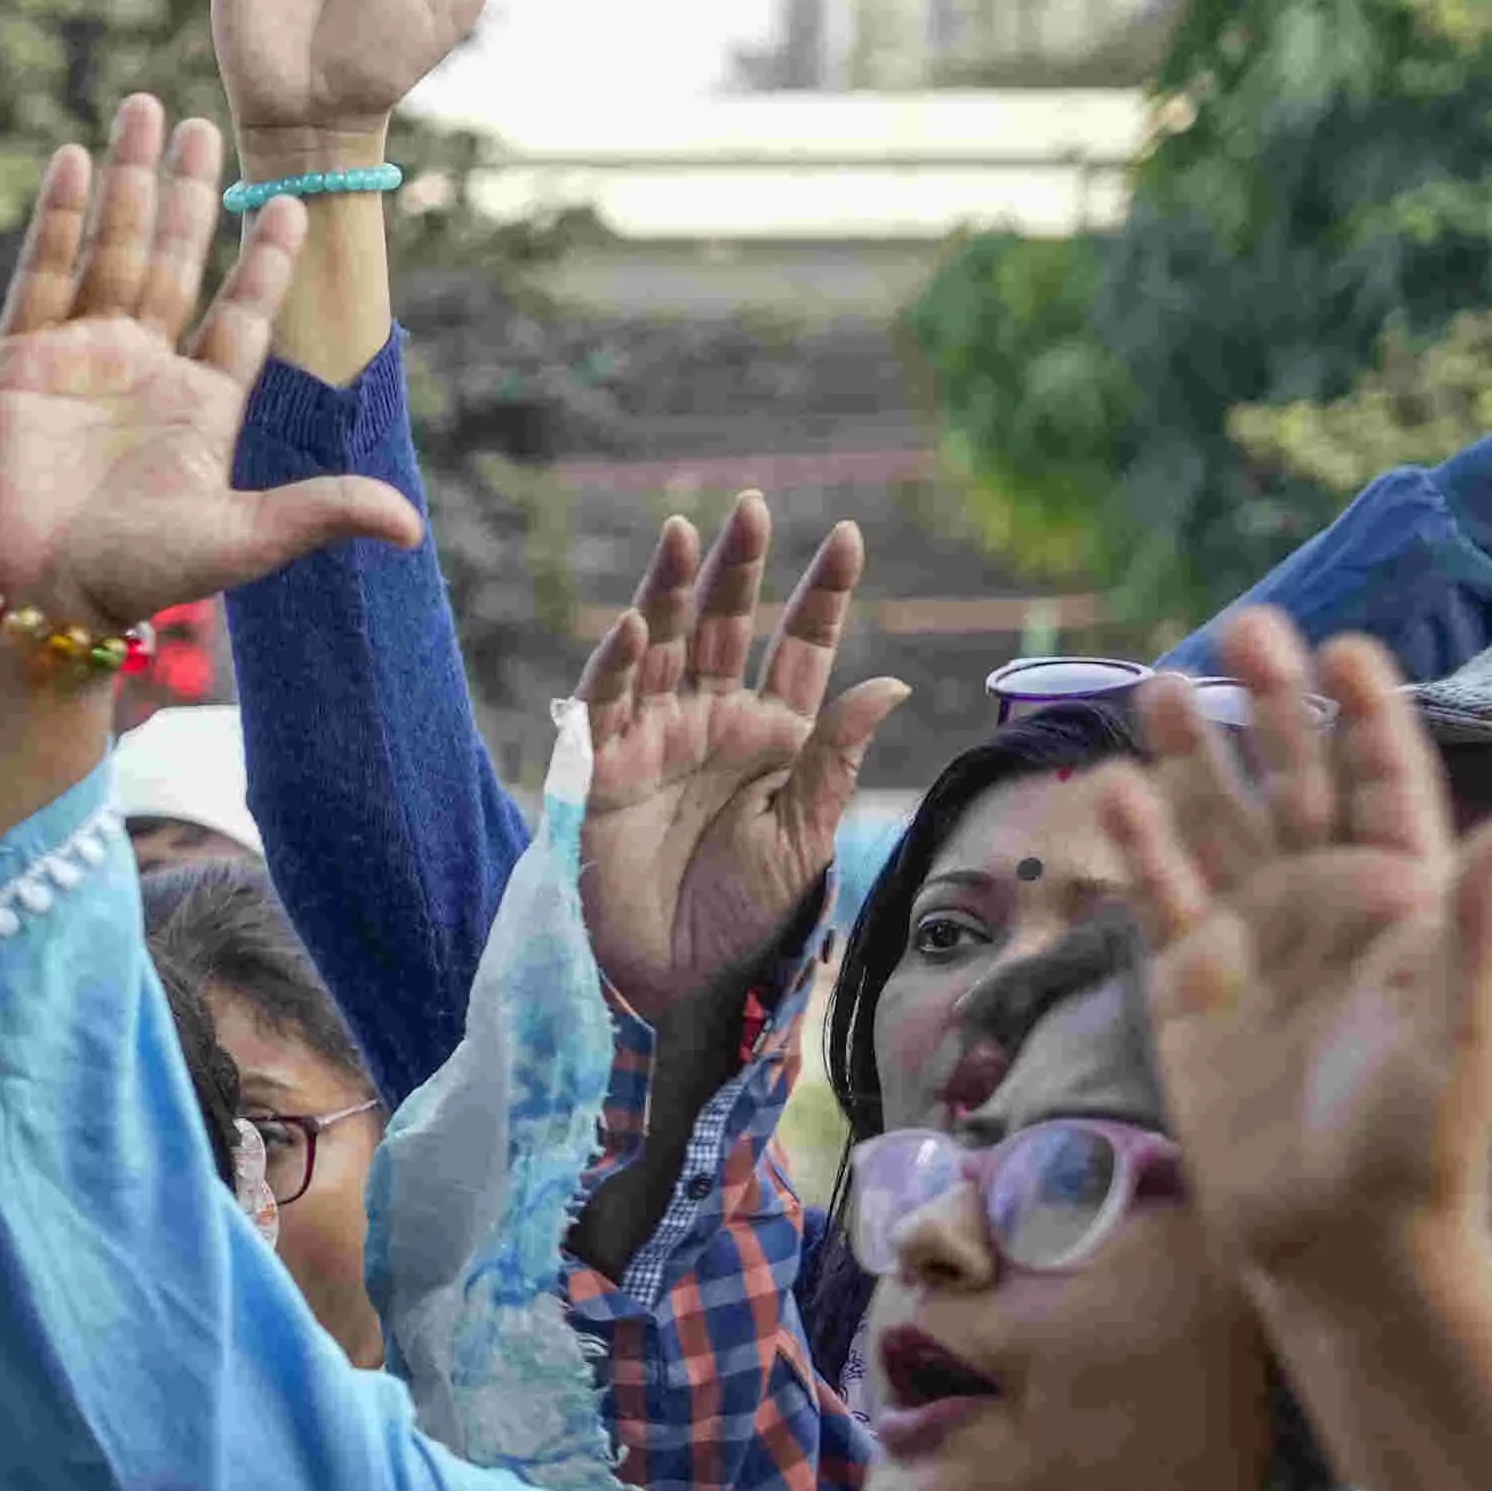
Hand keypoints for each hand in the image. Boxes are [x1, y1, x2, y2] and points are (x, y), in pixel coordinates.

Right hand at [0, 98, 420, 640]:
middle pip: (176, 260)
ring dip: (132, 179)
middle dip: (193, 190)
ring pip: (114, 249)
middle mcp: (145, 369)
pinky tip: (74, 161)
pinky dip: (59, 218)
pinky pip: (45, 274)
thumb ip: (318, 512)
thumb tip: (412, 528)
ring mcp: (82, 359)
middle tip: (210, 121)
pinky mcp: (21, 362)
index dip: (266, 259)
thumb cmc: (136, 577)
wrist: (36, 598)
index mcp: (202, 403)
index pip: (243, 313)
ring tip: (147, 108)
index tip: (294, 199)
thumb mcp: (240, 540)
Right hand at [570, 497, 909, 1018]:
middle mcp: (713, 724)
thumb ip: (834, 755)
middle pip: (724, 627)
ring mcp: (655, 741)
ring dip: (671, 592)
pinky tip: (635, 625)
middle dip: (738, 568)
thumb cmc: (751, 918)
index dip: (821, 594)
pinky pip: (608, 704)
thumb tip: (888, 679)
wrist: (684, 984)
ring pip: (663, 648)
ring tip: (687, 533)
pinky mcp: (604, 771)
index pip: (800, 647)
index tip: (847, 535)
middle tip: (752, 506)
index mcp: (774, 735)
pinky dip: (618, 664)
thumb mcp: (807, 833)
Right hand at [1092, 611, 1491, 1289]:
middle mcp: (1328, 904)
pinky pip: (1158, 897)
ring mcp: (1255, 940)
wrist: (1339, 1235)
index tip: (1346, 650)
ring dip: (1191, 757)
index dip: (1368, 717)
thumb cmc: (1422, 1139)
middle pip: (1294, 781)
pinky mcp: (1187, 987)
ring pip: (1218, 824)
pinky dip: (1134, 846)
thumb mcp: (1466, 1028)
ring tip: (1154, 688)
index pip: (1388, 783)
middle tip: (1241, 629)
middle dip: (1269, 706)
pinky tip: (1109, 791)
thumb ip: (1477, 921)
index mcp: (1406, 901)